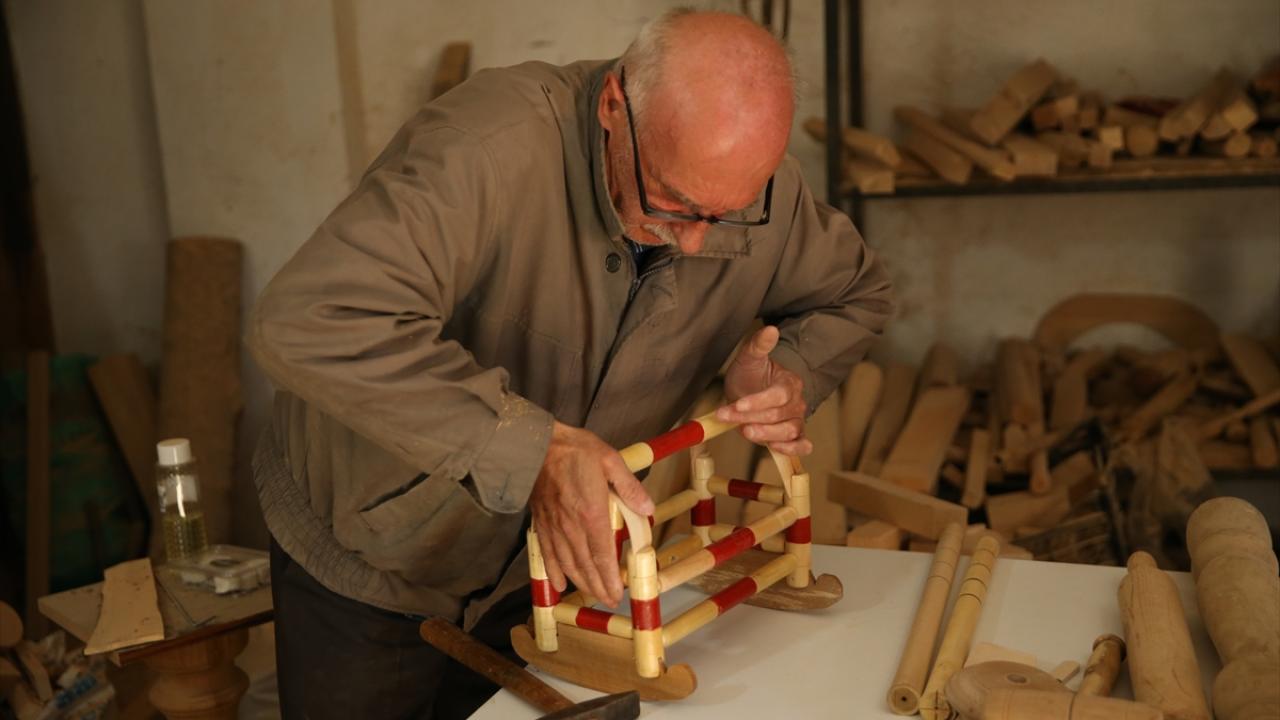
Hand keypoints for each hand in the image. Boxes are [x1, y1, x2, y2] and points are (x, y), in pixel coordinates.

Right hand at [529, 421, 653, 606]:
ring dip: (580, 583)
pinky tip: (559, 584)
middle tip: (609, 600)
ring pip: (567, 564)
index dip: (610, 578)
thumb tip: (647, 508)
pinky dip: (553, 572)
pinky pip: (547, 554)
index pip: (602, 555)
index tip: (618, 593)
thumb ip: (629, 487)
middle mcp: (572, 527)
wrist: (535, 445)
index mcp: (592, 513)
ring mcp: (555, 527)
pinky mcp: (541, 523)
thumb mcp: (610, 460)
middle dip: (598, 587)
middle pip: (586, 566)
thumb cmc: (573, 450)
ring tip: (591, 595)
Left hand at [717, 325, 810, 455]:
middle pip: (777, 415)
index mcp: (789, 383)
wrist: (751, 390)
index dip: (758, 402)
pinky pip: (801, 446)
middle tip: (726, 415)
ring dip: (766, 434)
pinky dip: (792, 449)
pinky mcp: (793, 436)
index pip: (777, 395)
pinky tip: (774, 447)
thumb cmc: (751, 375)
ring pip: (789, 431)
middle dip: (749, 417)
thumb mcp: (749, 358)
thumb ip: (759, 345)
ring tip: (745, 432)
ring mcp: (796, 420)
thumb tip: (770, 329)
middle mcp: (796, 403)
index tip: (738, 405)